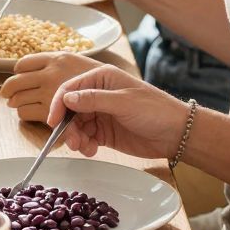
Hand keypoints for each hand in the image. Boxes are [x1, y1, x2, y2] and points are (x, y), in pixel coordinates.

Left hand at [1, 51, 103, 125]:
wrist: (130, 103)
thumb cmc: (111, 87)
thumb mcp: (87, 68)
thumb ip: (65, 69)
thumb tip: (40, 72)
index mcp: (59, 58)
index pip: (23, 63)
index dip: (18, 73)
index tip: (20, 78)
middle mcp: (52, 73)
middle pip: (14, 82)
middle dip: (9, 90)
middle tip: (9, 94)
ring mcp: (50, 93)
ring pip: (17, 100)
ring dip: (18, 105)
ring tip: (22, 106)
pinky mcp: (50, 115)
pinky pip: (26, 114)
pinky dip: (27, 116)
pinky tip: (34, 117)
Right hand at [47, 65, 186, 161]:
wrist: (176, 133)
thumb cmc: (154, 110)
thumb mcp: (123, 102)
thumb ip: (93, 100)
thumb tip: (66, 98)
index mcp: (101, 79)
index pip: (70, 89)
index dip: (58, 105)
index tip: (53, 122)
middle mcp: (97, 95)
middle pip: (70, 110)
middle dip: (67, 127)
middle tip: (72, 142)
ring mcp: (101, 114)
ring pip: (76, 126)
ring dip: (75, 138)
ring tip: (84, 148)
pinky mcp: (104, 132)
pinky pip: (85, 138)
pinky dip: (84, 145)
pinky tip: (92, 150)